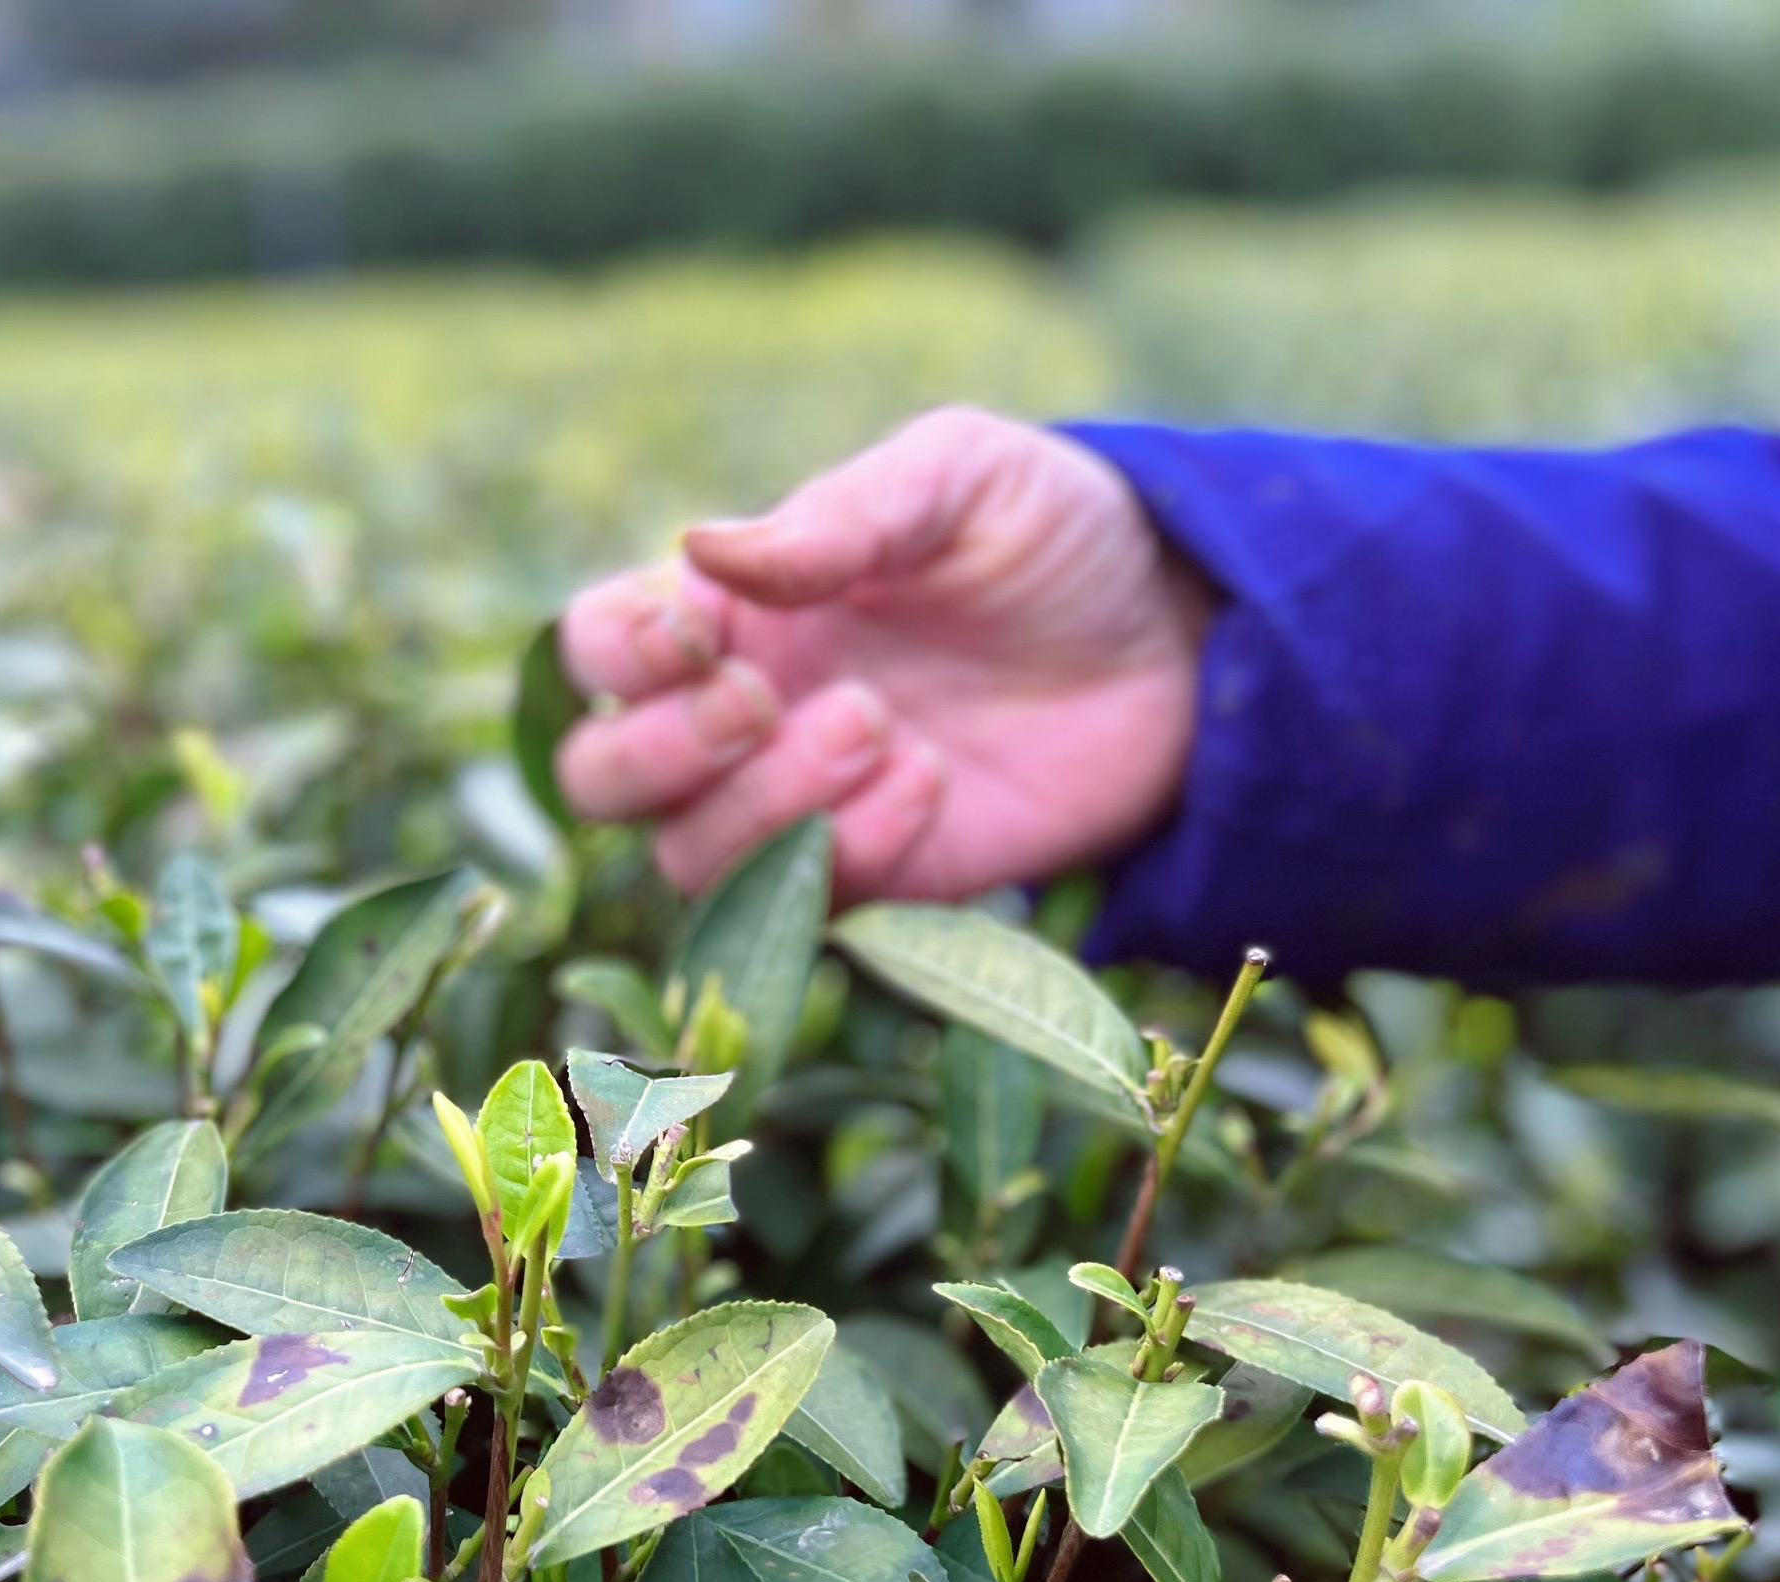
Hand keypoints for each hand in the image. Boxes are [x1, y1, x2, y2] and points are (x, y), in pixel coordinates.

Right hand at [554, 408, 1209, 900]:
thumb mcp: (960, 479)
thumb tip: (702, 550)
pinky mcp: (877, 878)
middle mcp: (742, 718)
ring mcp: (801, 807)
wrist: (1181, 641)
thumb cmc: (1053, 537)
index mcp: (732, 609)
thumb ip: (840, 515)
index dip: (616, 653)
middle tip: (765, 700)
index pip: (597, 648)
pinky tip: (931, 782)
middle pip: (602, 779)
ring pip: (690, 856)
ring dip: (767, 803)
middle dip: (663, 751)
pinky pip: (807, 903)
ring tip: (882, 727)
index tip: (692, 634)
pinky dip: (853, 848)